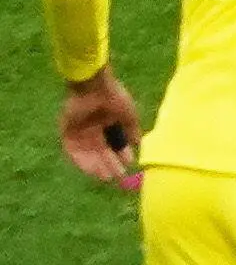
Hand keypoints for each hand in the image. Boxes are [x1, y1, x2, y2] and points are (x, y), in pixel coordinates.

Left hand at [59, 70, 140, 188]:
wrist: (93, 86)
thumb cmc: (113, 96)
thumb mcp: (128, 114)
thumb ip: (132, 129)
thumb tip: (140, 144)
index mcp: (106, 124)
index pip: (113, 145)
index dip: (120, 155)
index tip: (129, 165)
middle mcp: (93, 131)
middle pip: (101, 152)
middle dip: (110, 165)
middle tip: (118, 178)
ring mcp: (80, 133)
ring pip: (88, 155)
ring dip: (97, 167)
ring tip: (107, 177)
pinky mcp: (67, 134)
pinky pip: (74, 153)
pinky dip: (83, 162)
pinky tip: (93, 170)